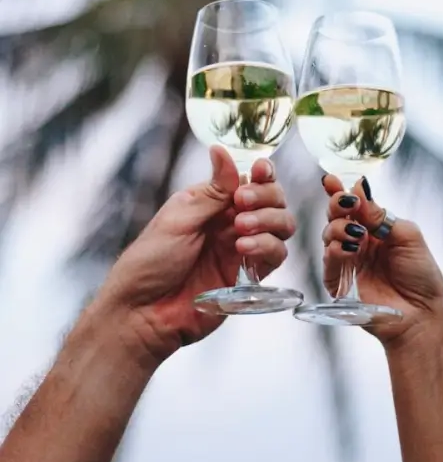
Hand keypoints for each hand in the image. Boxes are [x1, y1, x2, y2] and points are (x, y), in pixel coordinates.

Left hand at [99, 146, 295, 360]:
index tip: (261, 172)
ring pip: (281, 226)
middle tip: (242, 204)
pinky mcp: (248, 277)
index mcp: (213, 202)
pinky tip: (244, 249)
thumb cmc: (150, 260)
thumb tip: (221, 149)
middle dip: (266, 197)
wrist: (142, 311)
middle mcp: (231, 222)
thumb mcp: (179, 217)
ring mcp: (241, 249)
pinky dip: (267, 247)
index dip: (263, 174)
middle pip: (274, 200)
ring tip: (240, 229)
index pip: (251, 180)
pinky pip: (275, 256)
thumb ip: (212, 190)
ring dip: (269, 221)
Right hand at [322, 175, 442, 349]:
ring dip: (338, 227)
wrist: (422, 315)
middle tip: (346, 203)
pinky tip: (349, 248)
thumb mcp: (408, 236)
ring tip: (356, 233)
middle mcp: (357, 242)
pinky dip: (335, 250)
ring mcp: (347, 261)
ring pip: (328, 234)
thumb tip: (359, 188)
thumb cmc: (421, 276)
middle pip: (336, 216)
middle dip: (336, 204)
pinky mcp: (339, 282)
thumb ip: (381, 214)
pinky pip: (329, 260)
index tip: (331, 179)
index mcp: (374, 229)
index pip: (353, 206)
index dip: (340, 191)